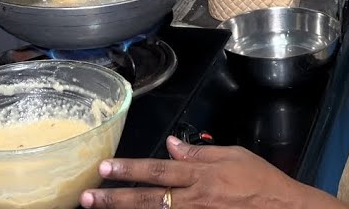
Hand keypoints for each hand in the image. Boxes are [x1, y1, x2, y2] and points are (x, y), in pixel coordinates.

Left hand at [81, 137, 343, 208]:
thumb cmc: (261, 180)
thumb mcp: (234, 155)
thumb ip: (201, 153)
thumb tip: (174, 145)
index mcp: (202, 175)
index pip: (158, 171)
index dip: (130, 169)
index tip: (106, 168)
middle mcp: (195, 199)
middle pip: (148, 199)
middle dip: (115, 197)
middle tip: (87, 197)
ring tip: (100, 208)